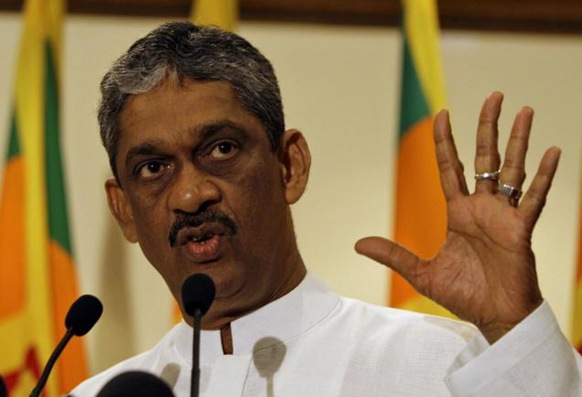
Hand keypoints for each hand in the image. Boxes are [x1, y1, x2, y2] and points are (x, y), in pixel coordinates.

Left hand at [355, 92, 560, 342]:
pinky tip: (552, 151)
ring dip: (518, 141)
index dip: (446, 141)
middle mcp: (482, 208)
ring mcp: (503, 216)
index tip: (442, 113)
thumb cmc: (463, 295)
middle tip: (494, 95)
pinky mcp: (520, 230)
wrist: (493, 317)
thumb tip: (358, 244)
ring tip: (524, 110)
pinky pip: (533, 199)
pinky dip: (543, 177)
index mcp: (458, 213)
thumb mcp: (420, 272)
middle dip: (488, 127)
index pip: (451, 167)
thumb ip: (392, 254)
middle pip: (484, 158)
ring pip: (511, 170)